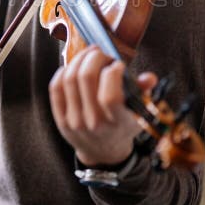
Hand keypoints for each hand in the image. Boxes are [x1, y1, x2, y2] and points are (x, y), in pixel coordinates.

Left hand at [49, 45, 156, 166]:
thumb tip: (149, 78)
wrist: (102, 152)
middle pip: (86, 78)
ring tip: (89, 55)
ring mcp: (74, 121)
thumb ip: (143, 93)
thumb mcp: (138, 113)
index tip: (118, 65)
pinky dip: (64, 70)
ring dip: (79, 59)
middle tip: (101, 53)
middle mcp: (93, 123)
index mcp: (116, 122)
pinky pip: (55, 87)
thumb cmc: (122, 127)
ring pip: (69, 78)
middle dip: (94, 57)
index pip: (110, 96)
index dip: (113, 73)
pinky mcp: (61, 119)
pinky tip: (74, 66)